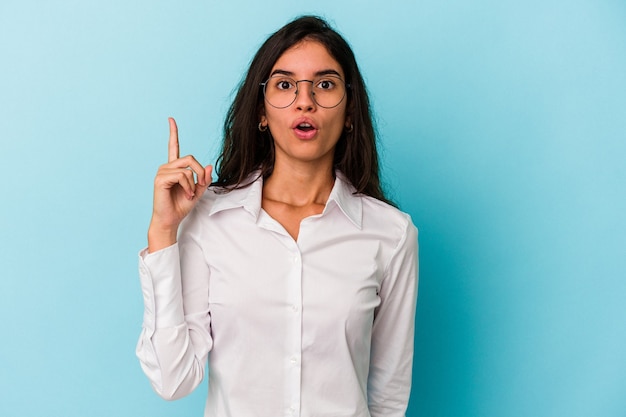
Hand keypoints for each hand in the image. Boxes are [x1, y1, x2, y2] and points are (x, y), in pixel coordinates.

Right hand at [147, 117, 211, 251]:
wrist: (171, 220)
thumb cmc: (182, 206)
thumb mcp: (198, 191)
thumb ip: (204, 179)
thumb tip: (209, 165)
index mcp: (174, 168)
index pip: (173, 146)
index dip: (173, 133)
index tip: (171, 119)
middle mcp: (166, 167)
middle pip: (190, 158)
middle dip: (200, 172)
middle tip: (198, 186)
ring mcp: (162, 172)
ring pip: (187, 168)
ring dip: (193, 183)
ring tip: (189, 194)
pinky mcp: (160, 179)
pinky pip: (182, 176)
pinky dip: (188, 186)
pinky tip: (186, 194)